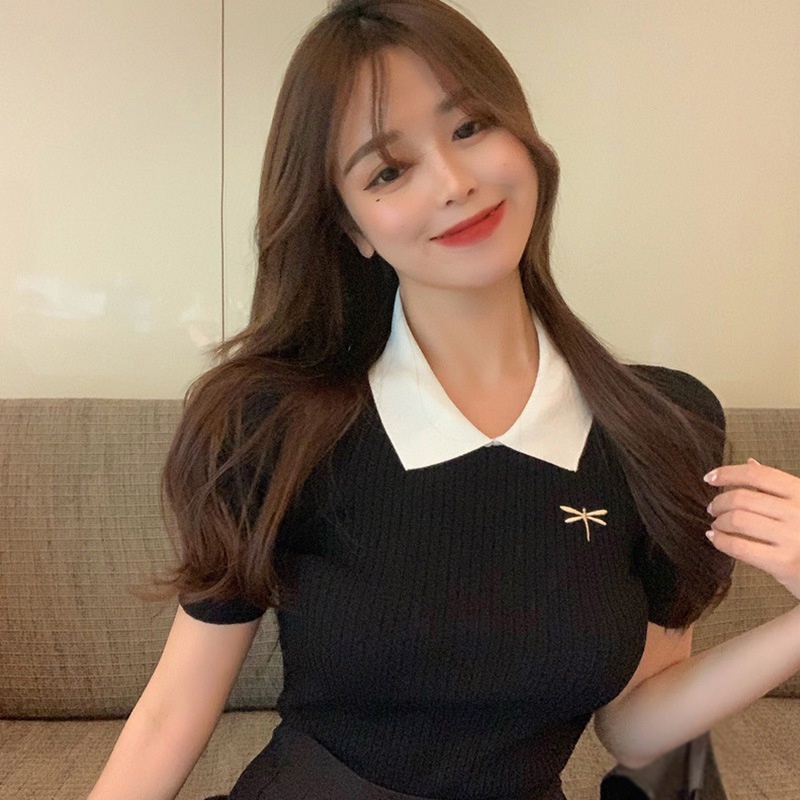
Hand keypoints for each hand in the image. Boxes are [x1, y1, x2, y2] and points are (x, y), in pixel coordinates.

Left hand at [705, 458, 799, 599]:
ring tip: (717, 525)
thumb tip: (750, 462)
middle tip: (713, 508)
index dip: (729, 473)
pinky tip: (715, 539)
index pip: (758, 475)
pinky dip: (720, 541)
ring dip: (719, 522)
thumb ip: (776, 488)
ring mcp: (792, 538)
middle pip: (742, 498)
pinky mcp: (784, 563)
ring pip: (738, 520)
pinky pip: (739, 547)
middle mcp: (799, 512)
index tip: (710, 478)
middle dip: (719, 502)